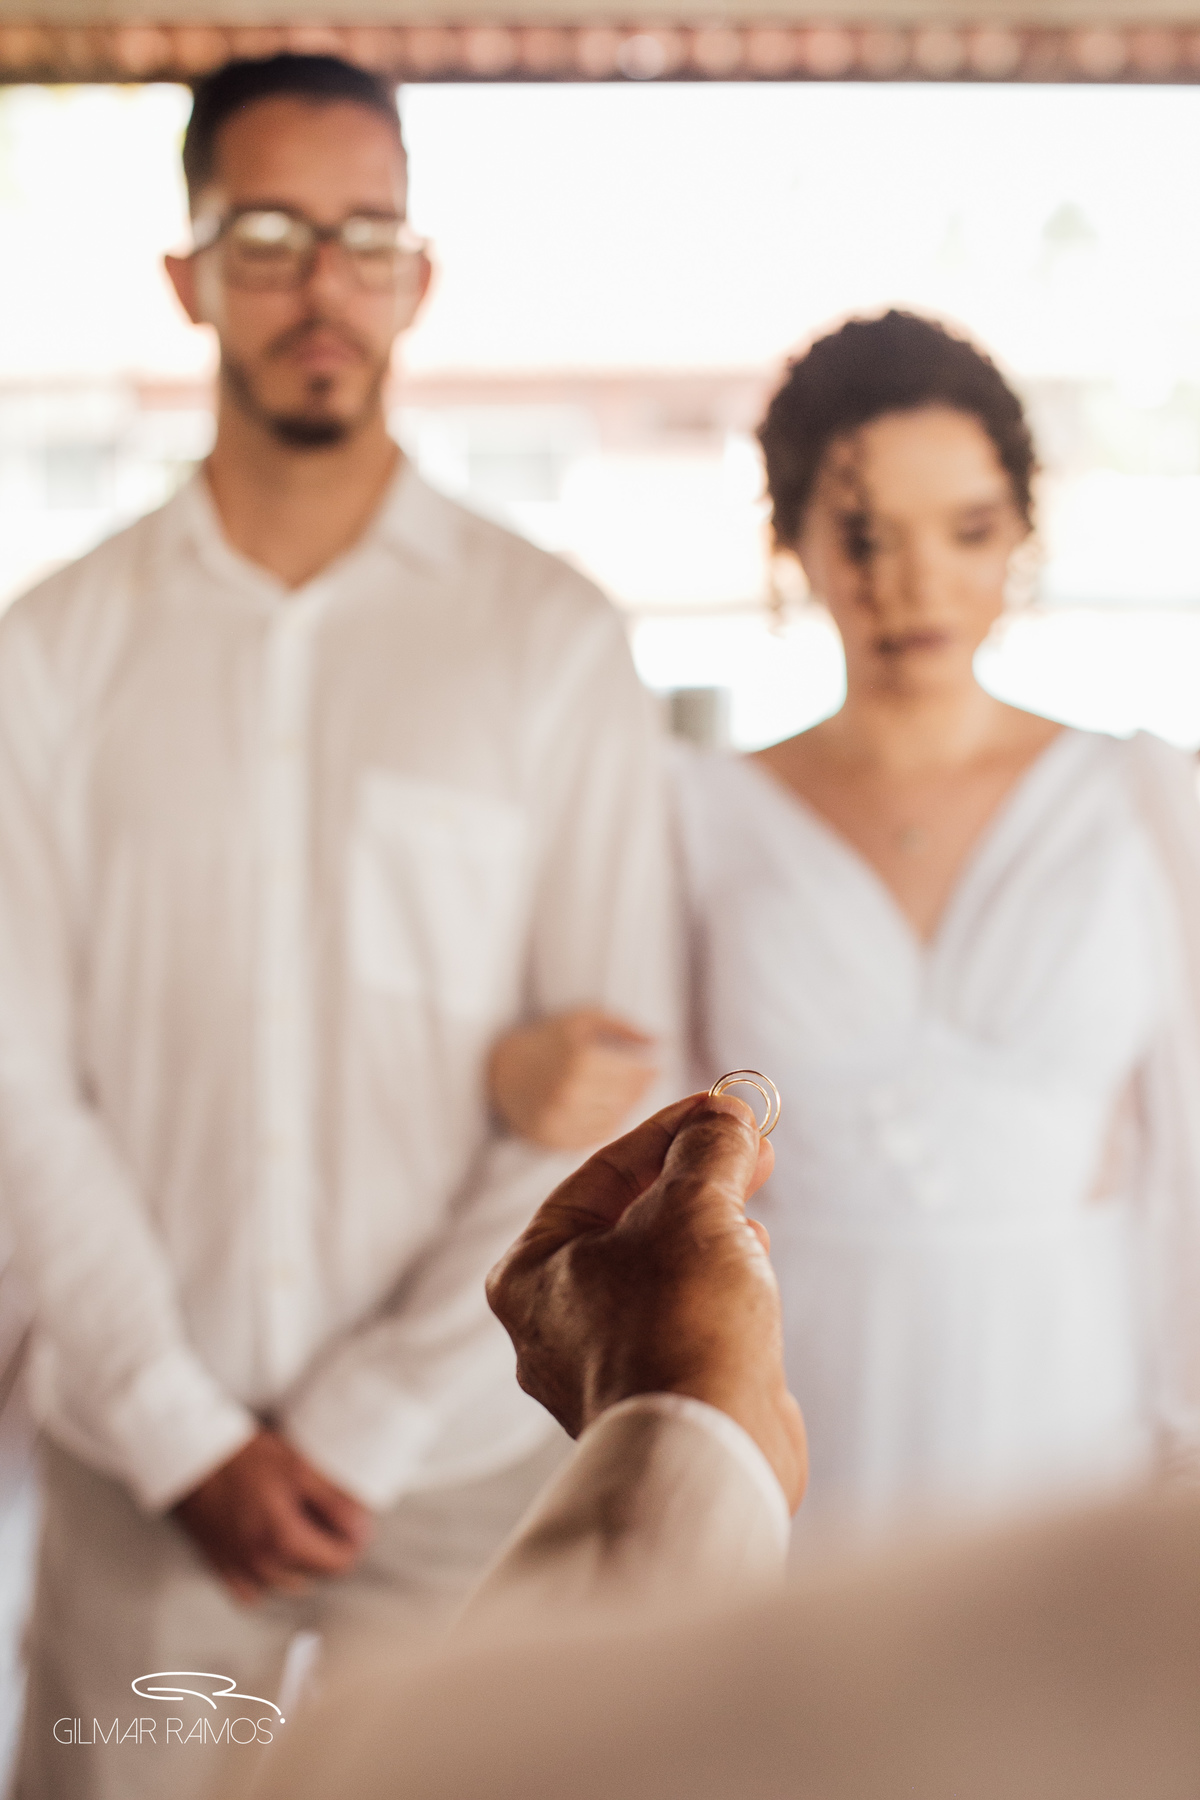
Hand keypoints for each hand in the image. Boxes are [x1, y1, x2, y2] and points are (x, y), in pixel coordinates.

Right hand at [173, 1429, 373, 1603]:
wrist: (189, 1456)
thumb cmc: (244, 1457)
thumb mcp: (298, 1468)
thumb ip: (335, 1502)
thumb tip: (364, 1531)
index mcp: (284, 1543)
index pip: (340, 1563)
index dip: (352, 1538)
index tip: (349, 1515)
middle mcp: (261, 1566)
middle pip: (315, 1573)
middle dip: (325, 1545)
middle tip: (318, 1508)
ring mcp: (238, 1571)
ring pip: (287, 1581)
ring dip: (298, 1558)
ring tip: (293, 1520)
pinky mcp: (220, 1567)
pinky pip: (254, 1587)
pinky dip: (267, 1570)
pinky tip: (266, 1540)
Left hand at [486, 1093, 806, 1510]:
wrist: (710, 1449)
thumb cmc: (681, 1322)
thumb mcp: (695, 1205)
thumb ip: (709, 1148)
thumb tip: (728, 1116)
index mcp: (532, 1270)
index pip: (601, 1172)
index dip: (670, 1129)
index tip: (725, 1108)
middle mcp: (554, 1321)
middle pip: (630, 1220)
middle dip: (696, 1178)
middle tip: (750, 1147)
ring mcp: (604, 1364)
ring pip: (661, 1269)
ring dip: (711, 1230)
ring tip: (752, 1211)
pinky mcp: (655, 1395)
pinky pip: (684, 1318)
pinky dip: (718, 1284)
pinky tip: (753, 1266)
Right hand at [488, 1009, 658, 1149]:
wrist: (501, 1071)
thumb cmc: (549, 1040)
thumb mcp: (582, 1020)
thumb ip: (622, 1026)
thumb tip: (661, 1042)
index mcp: (578, 1058)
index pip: (631, 1073)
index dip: (648, 1072)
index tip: (656, 1068)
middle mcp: (568, 1091)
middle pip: (625, 1098)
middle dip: (640, 1090)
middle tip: (649, 1084)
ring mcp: (559, 1119)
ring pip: (613, 1120)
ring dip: (628, 1109)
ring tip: (630, 1097)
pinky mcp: (552, 1140)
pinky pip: (594, 1138)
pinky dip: (609, 1126)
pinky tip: (612, 1112)